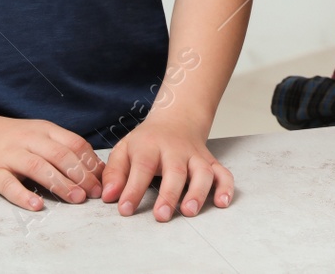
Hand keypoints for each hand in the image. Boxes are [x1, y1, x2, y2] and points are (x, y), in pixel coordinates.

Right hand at [0, 112, 104, 210]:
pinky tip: (36, 205)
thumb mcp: (38, 135)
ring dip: (60, 184)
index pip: (75, 144)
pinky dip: (23, 195)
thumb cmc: (9, 138)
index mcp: (44, 130)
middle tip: (94, 194)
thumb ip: (62, 147)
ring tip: (75, 199)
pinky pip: (8, 184)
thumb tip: (94, 168)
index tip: (103, 180)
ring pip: (39, 167)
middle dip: (81, 175)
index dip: (91, 162)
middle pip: (61, 156)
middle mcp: (29, 140)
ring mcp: (9, 155)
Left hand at [102, 109, 234, 220]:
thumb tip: (109, 196)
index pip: (142, 167)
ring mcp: (195, 156)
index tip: (125, 209)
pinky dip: (226, 187)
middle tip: (161, 216)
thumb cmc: (148, 141)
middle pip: (175, 171)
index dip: (133, 190)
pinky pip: (223, 173)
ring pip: (202, 172)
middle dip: (169, 194)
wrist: (177, 118)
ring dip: (198, 192)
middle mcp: (176, 150)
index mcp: (150, 146)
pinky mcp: (210, 162)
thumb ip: (115, 172)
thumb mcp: (124, 149)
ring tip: (189, 211)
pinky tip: (222, 202)